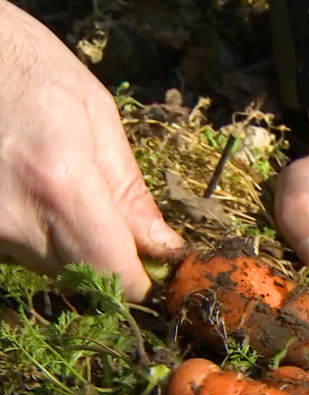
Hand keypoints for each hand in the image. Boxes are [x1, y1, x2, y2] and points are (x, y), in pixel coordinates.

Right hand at [0, 1, 184, 300]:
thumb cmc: (33, 71)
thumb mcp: (97, 118)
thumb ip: (131, 193)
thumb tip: (163, 248)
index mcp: (59, 183)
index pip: (112, 272)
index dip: (139, 279)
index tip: (154, 268)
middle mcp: (13, 216)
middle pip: (81, 274)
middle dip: (106, 257)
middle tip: (110, 216)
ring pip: (47, 265)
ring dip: (68, 243)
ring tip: (62, 189)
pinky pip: (17, 249)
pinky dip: (36, 233)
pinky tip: (32, 192)